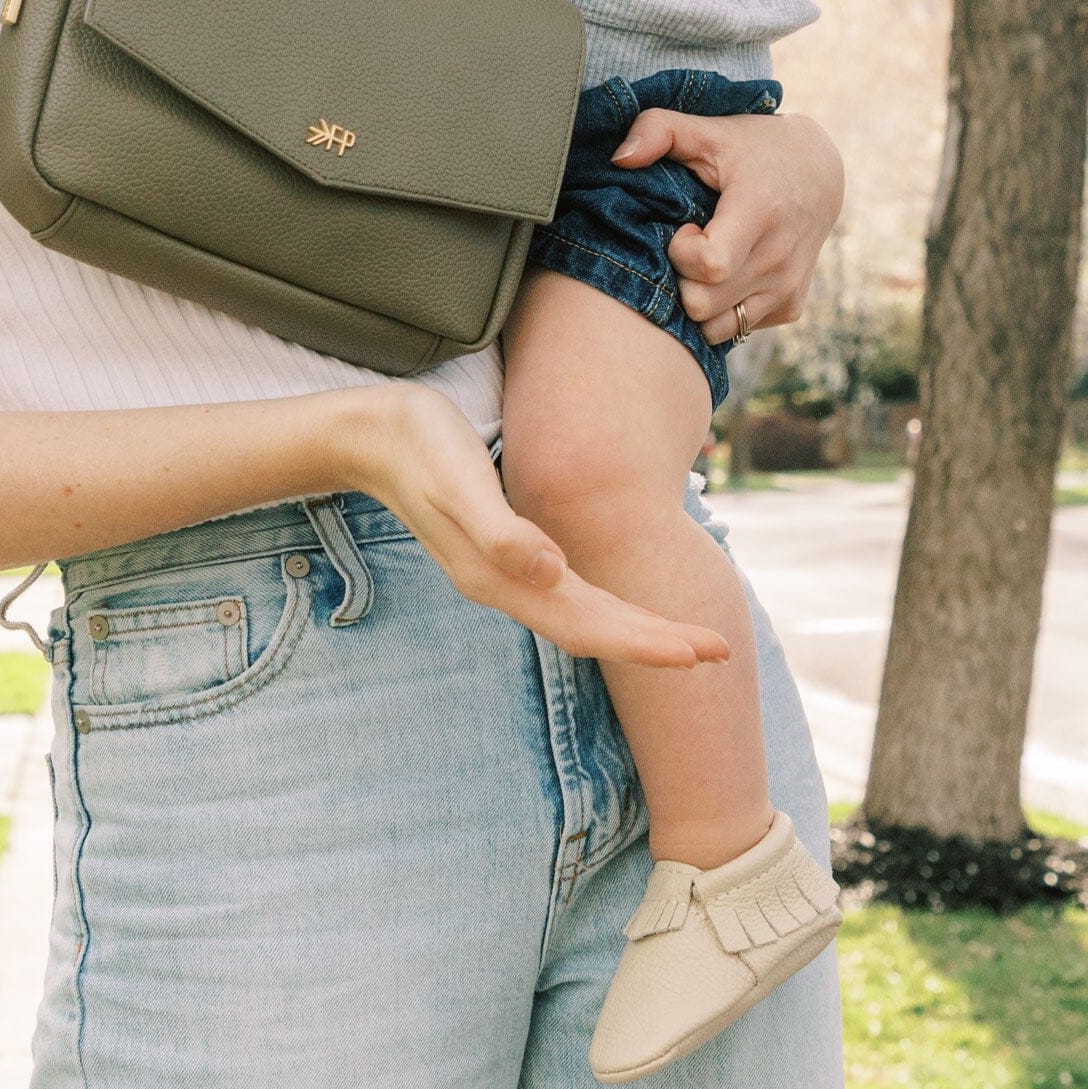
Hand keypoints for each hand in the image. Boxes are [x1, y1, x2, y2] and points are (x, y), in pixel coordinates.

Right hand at [342, 383, 729, 667]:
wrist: (368, 434)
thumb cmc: (418, 445)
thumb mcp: (457, 481)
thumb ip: (499, 531)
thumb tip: (552, 572)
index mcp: (498, 575)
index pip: (586, 623)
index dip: (646, 640)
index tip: (701, 653)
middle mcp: (502, 583)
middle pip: (590, 629)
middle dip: (654, 642)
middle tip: (719, 651)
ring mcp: (499, 570)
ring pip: (578, 615)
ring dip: (632, 629)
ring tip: (685, 638)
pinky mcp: (498, 548)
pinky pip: (563, 594)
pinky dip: (601, 606)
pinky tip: (618, 602)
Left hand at [611, 110, 843, 344]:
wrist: (818, 172)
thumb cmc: (753, 148)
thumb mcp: (708, 130)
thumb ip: (658, 130)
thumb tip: (619, 158)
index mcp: (760, 213)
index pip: (709, 266)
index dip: (681, 252)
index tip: (684, 228)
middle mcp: (780, 258)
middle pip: (702, 304)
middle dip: (680, 279)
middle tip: (690, 245)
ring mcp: (788, 288)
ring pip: (717, 328)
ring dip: (698, 299)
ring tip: (704, 261)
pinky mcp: (791, 306)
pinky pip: (737, 329)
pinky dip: (720, 309)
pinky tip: (723, 276)